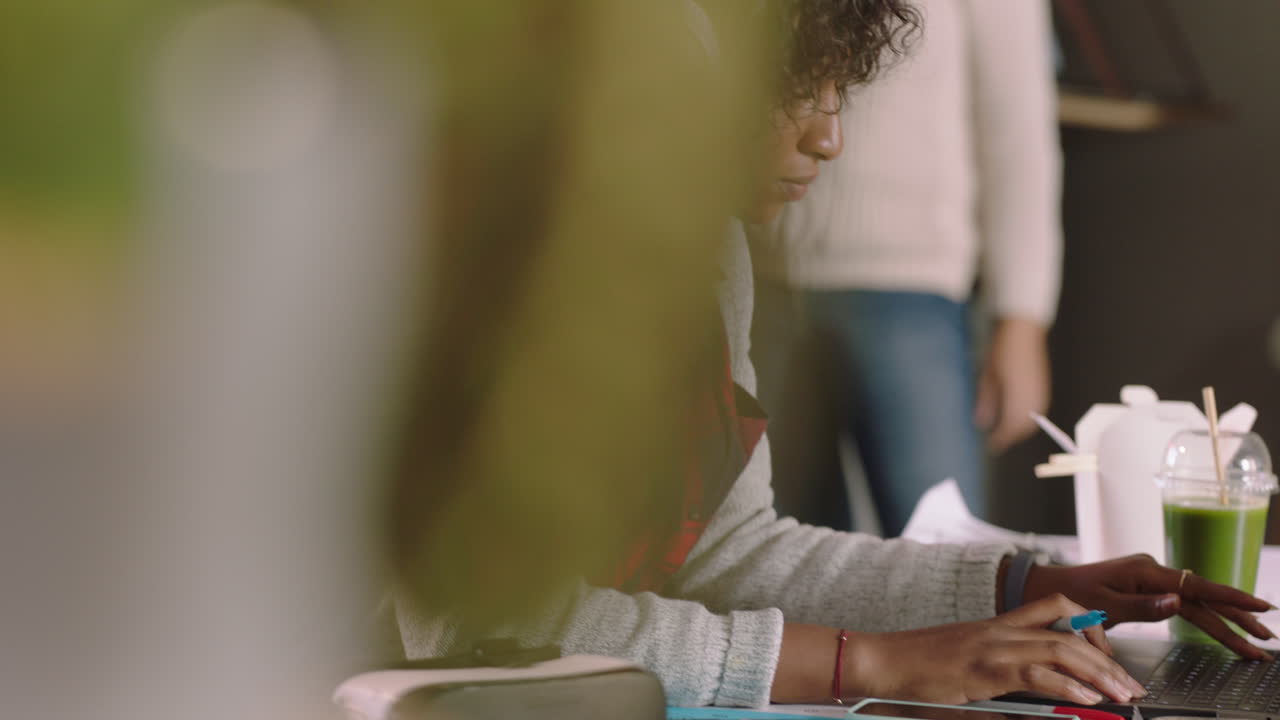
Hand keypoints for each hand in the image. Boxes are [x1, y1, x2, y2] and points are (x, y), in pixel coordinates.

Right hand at [842, 595, 1144, 705]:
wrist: (880, 662)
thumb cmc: (916, 671)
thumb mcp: (968, 676)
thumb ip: (1005, 689)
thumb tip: (1044, 712)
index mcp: (998, 626)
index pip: (1057, 609)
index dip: (1092, 627)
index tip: (1110, 657)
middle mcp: (1000, 630)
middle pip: (1070, 631)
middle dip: (1109, 660)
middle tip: (1132, 686)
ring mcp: (993, 645)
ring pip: (1062, 647)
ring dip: (1100, 672)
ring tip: (1122, 695)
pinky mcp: (984, 667)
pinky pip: (1037, 672)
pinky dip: (1068, 685)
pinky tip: (1087, 699)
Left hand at [975, 316, 1049, 452]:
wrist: (1023, 330)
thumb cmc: (1001, 351)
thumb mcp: (988, 376)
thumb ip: (986, 402)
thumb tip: (981, 424)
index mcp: (1017, 396)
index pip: (1010, 426)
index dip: (1001, 439)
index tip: (992, 446)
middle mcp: (1033, 397)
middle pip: (1024, 427)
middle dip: (1011, 436)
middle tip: (998, 441)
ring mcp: (1041, 392)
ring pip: (1033, 420)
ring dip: (1021, 428)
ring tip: (1006, 431)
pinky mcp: (1044, 388)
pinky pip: (1039, 410)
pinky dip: (1028, 418)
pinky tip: (1018, 416)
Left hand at [1024, 554, 1276, 660]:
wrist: (1050, 587)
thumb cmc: (1072, 596)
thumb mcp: (1104, 604)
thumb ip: (1142, 606)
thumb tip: (1178, 602)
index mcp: (1146, 572)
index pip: (1198, 587)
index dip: (1231, 599)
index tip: (1260, 607)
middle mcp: (1154, 571)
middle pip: (1205, 597)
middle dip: (1238, 618)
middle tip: (1266, 639)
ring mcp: (1153, 578)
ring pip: (1198, 602)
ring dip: (1227, 621)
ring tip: (1255, 640)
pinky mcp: (1150, 587)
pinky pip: (1186, 603)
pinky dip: (1207, 617)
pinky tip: (1226, 626)